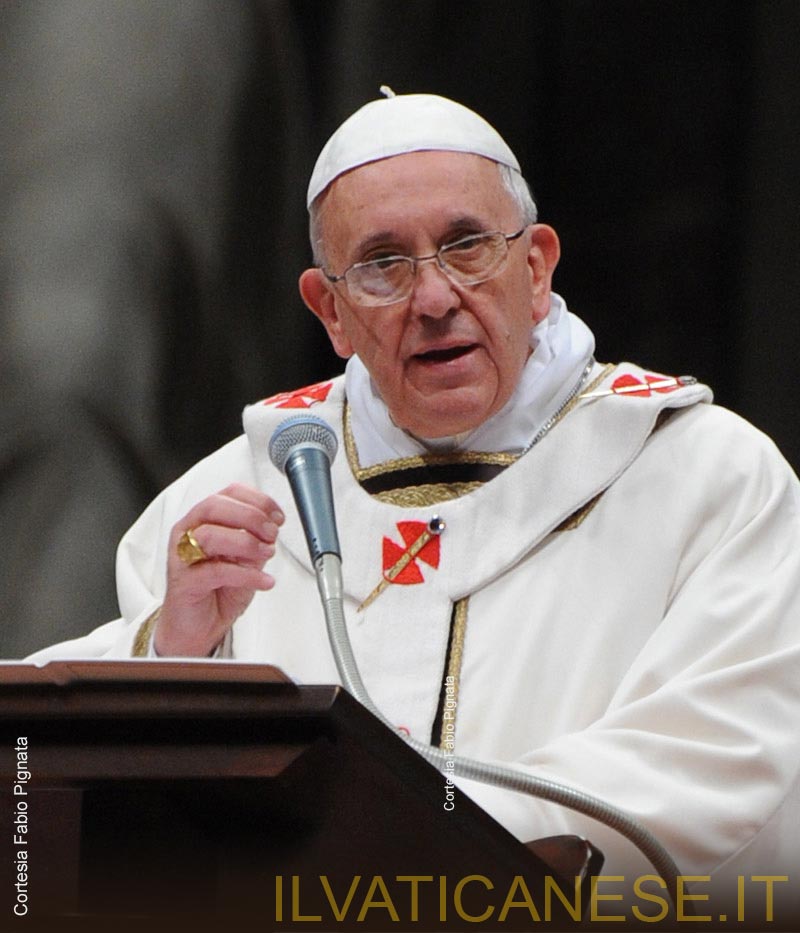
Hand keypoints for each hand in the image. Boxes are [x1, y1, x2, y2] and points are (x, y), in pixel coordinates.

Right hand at [154, 483, 283, 655]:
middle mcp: (188, 532)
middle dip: (251, 517)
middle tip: (272, 534)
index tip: (277, 515)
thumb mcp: (245, 558)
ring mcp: (182, 556)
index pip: (228, 493)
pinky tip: (263, 580)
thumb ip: (256, 539)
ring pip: (210, 535)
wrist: (197, 627)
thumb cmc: (217, 589)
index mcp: (203, 519)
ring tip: (267, 553)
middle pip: (215, 507)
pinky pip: (216, 572)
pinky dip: (246, 575)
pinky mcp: (184, 582)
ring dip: (247, 542)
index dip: (257, 500)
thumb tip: (273, 526)